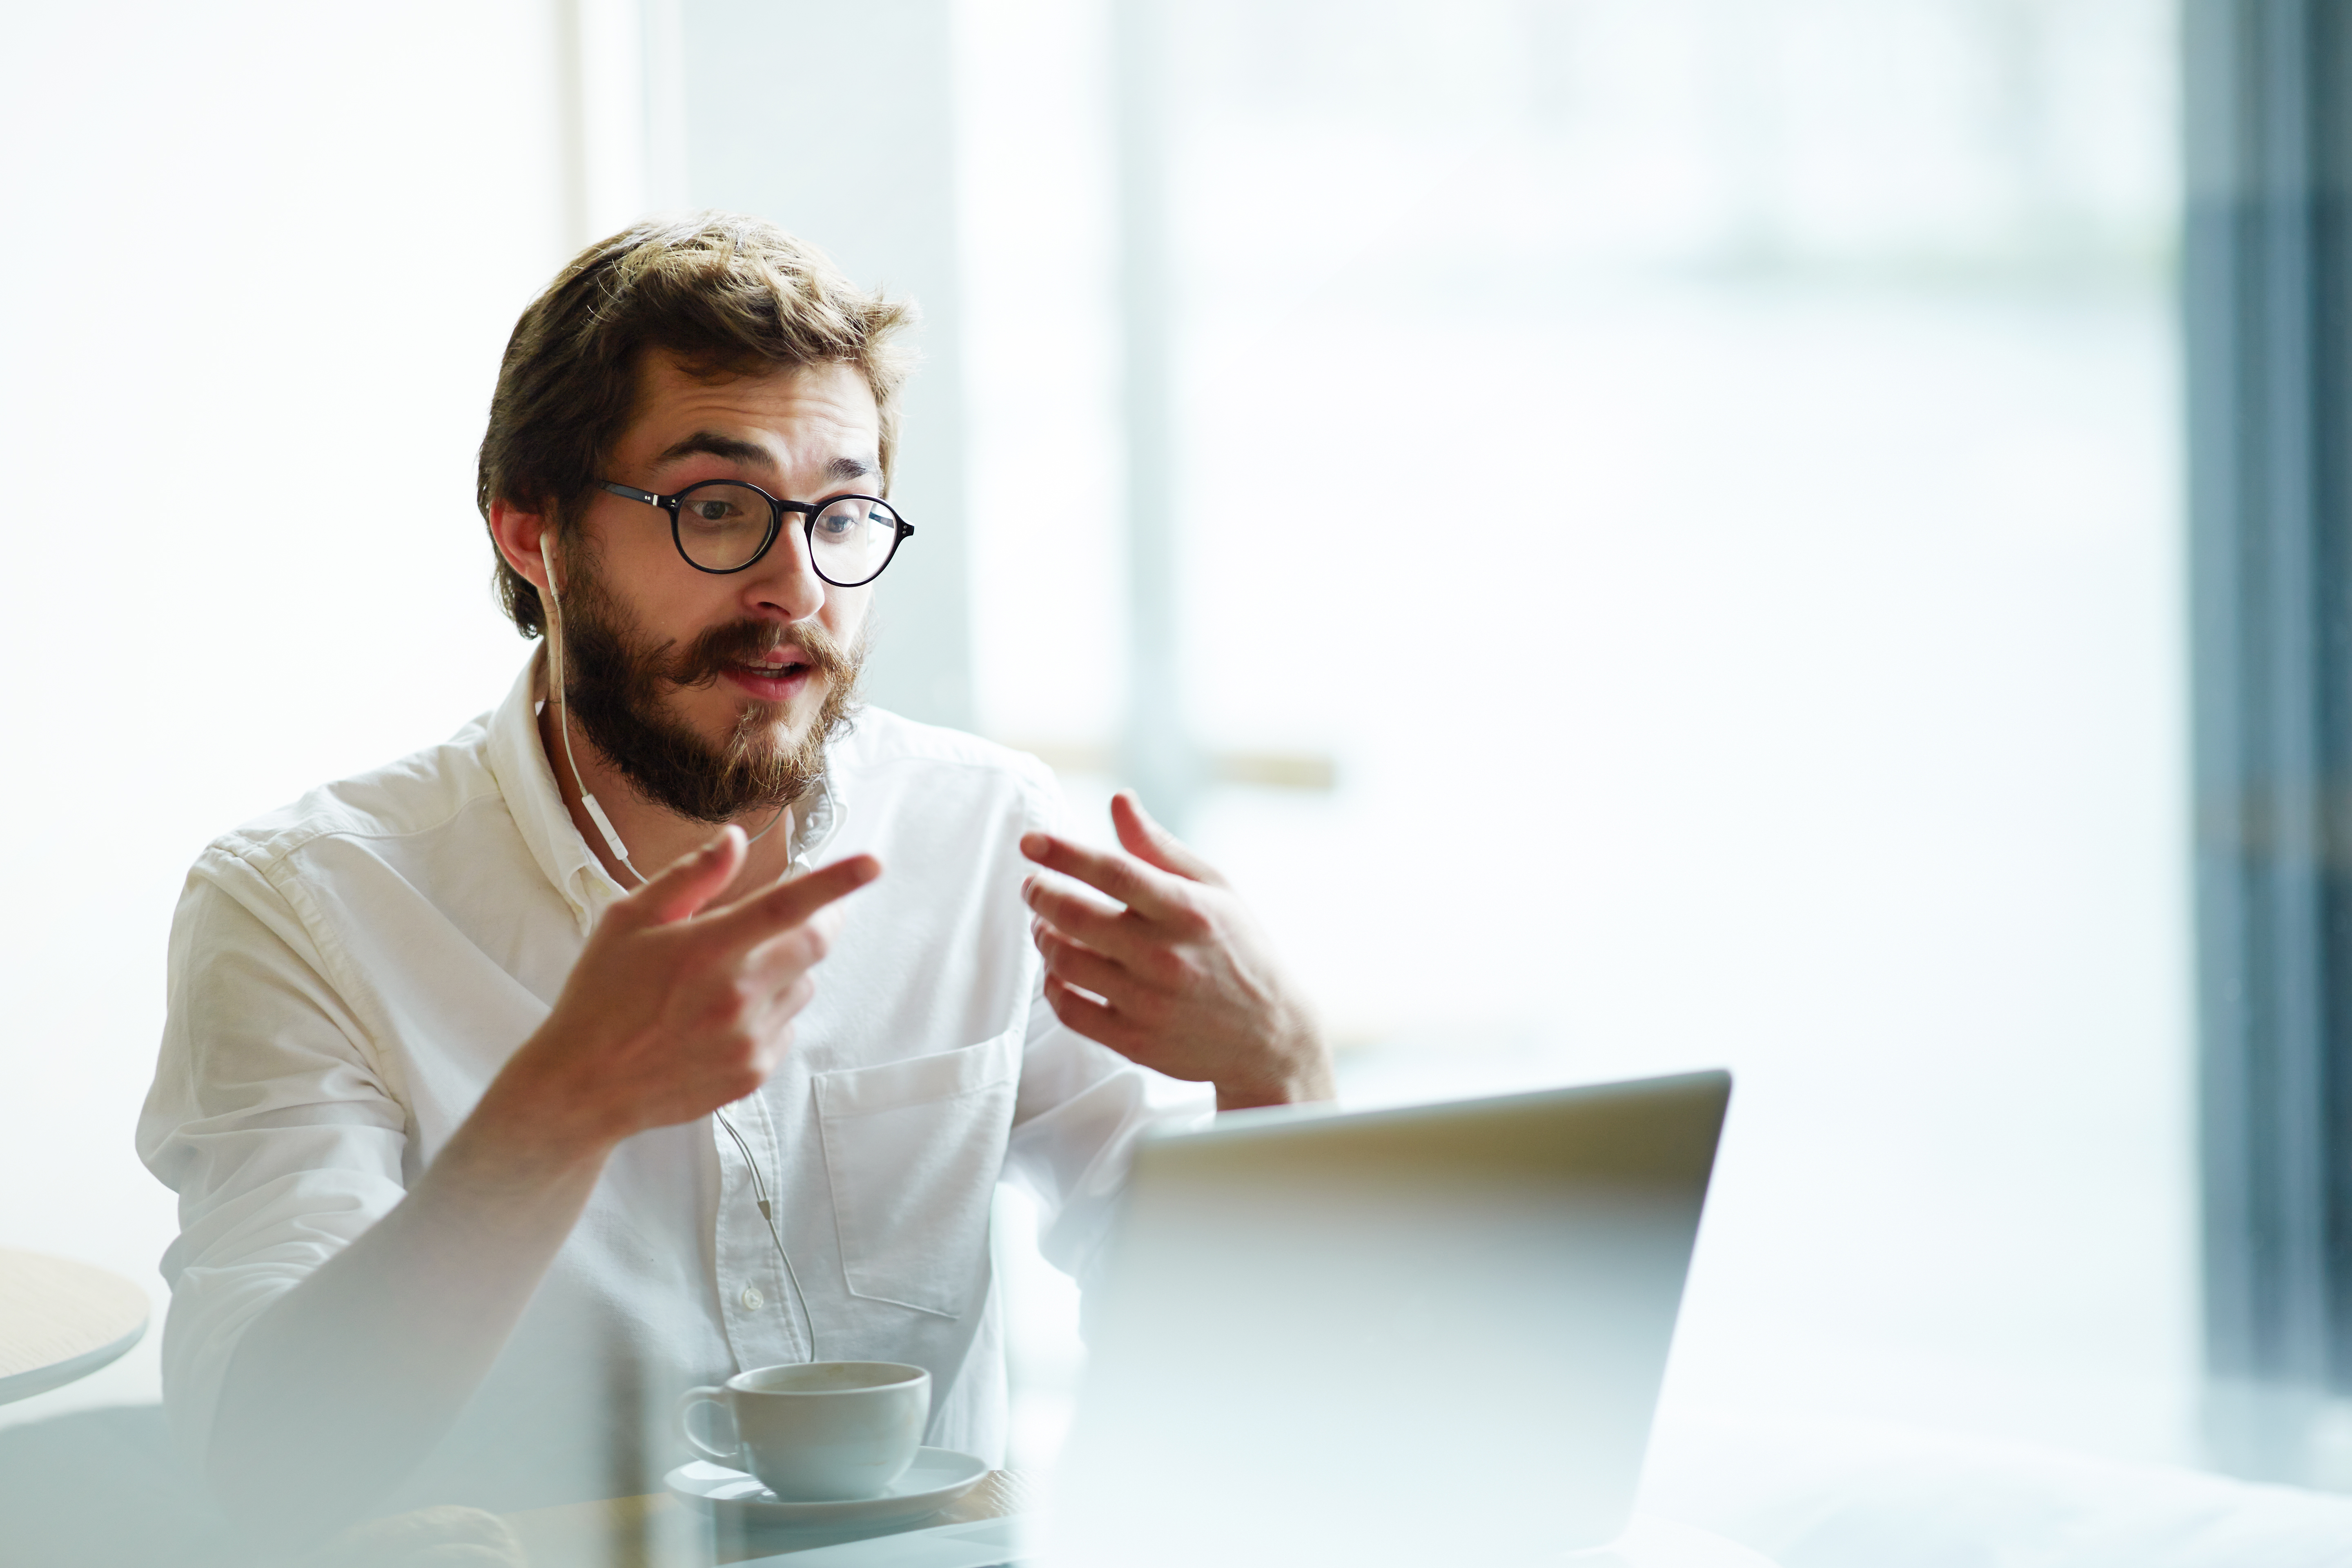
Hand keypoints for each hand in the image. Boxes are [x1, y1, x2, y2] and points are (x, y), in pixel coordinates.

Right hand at [489, 826, 881, 1152]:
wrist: (585, 1086)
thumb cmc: (601, 997)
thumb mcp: (628, 921)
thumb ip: (690, 878)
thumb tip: (734, 840)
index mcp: (707, 950)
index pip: (786, 905)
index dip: (836, 883)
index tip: (873, 864)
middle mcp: (737, 996)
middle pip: (815, 944)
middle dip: (823, 918)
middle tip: (807, 909)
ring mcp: (749, 1039)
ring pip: (803, 985)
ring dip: (787, 968)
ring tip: (733, 974)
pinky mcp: (754, 1072)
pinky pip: (787, 1025)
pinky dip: (771, 1011)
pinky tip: (724, 1015)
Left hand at [1021, 791, 1332, 1110]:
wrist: (1272, 1037)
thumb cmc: (1240, 951)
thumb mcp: (1215, 889)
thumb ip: (1160, 846)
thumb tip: (1119, 800)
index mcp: (1188, 910)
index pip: (1112, 872)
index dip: (1063, 852)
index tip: (1030, 841)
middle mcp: (1166, 956)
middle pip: (1075, 915)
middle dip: (1040, 893)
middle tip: (1034, 886)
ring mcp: (1148, 1003)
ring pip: (1064, 962)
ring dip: (1043, 936)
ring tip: (1046, 925)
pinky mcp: (1135, 1042)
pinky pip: (1069, 1009)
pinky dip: (1052, 985)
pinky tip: (1059, 969)